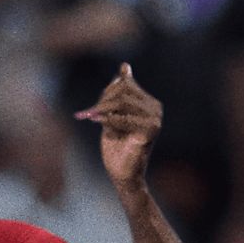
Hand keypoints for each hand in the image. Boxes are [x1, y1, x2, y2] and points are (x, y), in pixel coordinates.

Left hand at [76, 63, 161, 193]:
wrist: (122, 175)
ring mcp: (155, 118)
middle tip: (88, 114)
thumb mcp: (112, 115)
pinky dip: (109, 120)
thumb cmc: (116, 148)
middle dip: (102, 100)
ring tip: (91, 119)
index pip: (125, 83)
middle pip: (124, 89)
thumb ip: (116, 94)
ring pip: (123, 100)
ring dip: (103, 109)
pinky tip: (99, 124)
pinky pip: (124, 117)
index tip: (92, 109)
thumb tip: (125, 66)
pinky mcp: (150, 130)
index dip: (106, 92)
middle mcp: (155, 108)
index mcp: (148, 102)